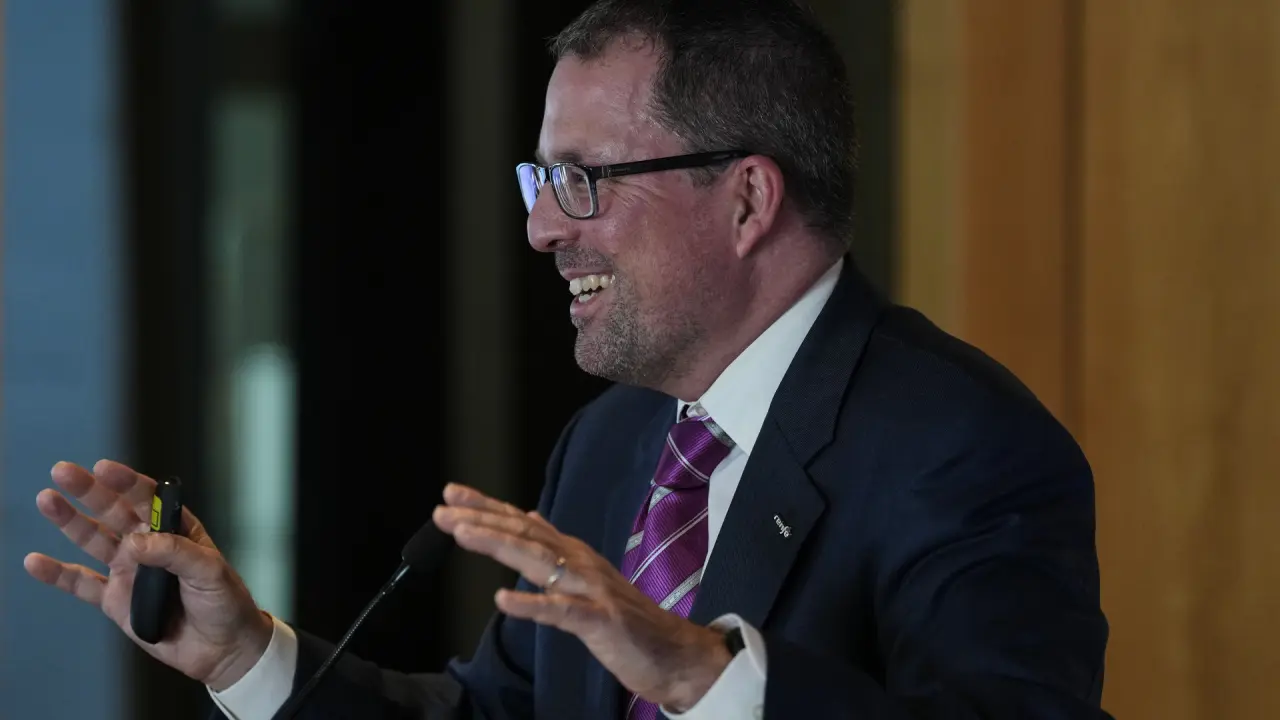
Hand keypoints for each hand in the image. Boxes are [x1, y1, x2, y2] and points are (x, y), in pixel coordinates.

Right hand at [23, 460, 272, 690]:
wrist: (222, 648)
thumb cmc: (225, 602)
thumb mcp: (210, 571)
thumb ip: (174, 553)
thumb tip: (133, 543)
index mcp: (175, 530)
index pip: (148, 499)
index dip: (126, 482)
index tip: (103, 468)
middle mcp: (148, 545)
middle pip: (114, 512)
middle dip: (90, 491)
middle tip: (63, 471)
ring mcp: (128, 571)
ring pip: (93, 540)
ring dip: (69, 521)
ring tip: (46, 499)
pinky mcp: (115, 600)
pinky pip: (81, 584)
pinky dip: (58, 574)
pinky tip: (35, 562)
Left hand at [432, 484, 732, 711]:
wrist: (676, 654)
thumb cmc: (628, 620)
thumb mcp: (586, 576)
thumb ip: (555, 547)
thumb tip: (526, 517)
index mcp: (573, 554)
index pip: (522, 525)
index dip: (486, 507)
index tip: (451, 494)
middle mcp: (580, 563)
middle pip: (524, 536)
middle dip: (482, 520)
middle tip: (443, 510)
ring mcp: (591, 590)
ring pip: (539, 563)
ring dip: (500, 546)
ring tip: (463, 535)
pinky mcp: (600, 621)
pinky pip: (562, 612)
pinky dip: (532, 605)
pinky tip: (503, 599)